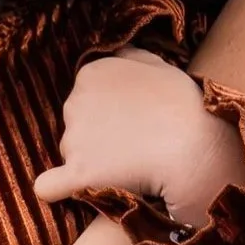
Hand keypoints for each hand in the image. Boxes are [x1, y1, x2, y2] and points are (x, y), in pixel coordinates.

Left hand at [31, 50, 244, 231]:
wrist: (196, 147)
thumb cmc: (185, 106)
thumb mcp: (160, 66)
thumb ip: (131, 58)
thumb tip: (119, 53)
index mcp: (92, 74)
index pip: (87, 97)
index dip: (109, 113)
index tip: (132, 123)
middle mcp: (74, 102)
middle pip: (77, 124)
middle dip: (98, 136)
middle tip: (134, 146)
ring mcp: (73, 138)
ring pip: (72, 154)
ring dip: (92, 161)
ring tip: (131, 167)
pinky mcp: (78, 173)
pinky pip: (48, 186)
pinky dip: (54, 188)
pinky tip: (66, 191)